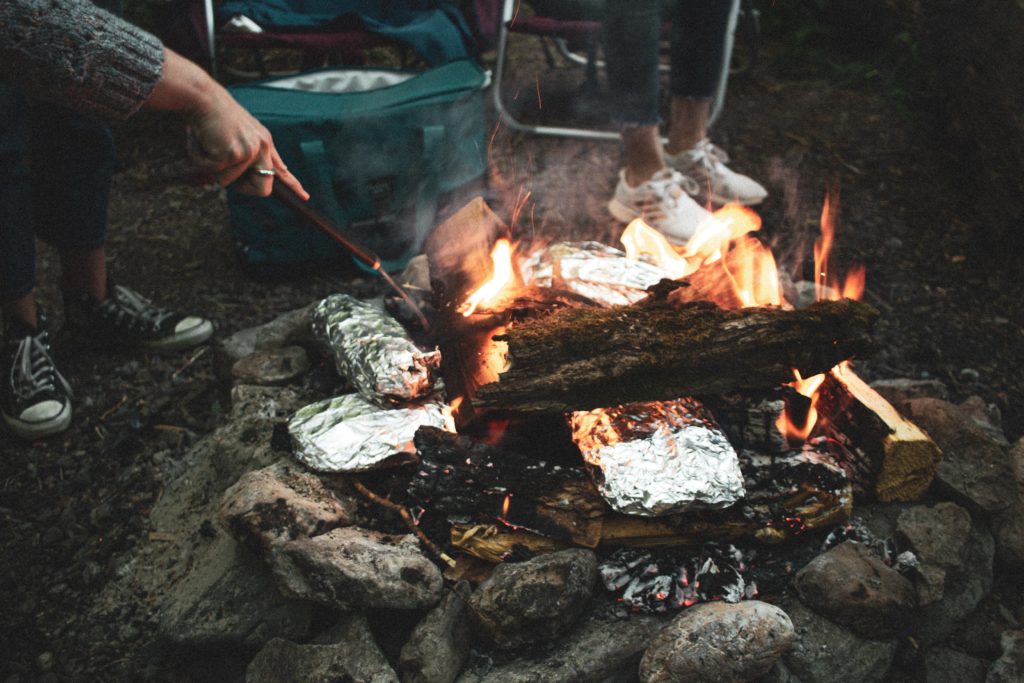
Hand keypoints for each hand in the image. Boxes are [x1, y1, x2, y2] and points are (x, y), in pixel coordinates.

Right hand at [145, 48, 307, 199]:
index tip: (305, 196)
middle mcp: (262, 147)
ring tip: (208, 143)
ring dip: (211, 166)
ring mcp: (250, 150)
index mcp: (264, 142)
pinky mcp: (234, 153)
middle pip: (263, 188)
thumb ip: (249, 154)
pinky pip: (214, 171)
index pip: (281, 169)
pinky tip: (203, 140)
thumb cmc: (214, 116)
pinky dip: (201, 158)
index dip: (293, 185)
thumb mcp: (238, 133)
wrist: (203, 97)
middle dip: (243, 189)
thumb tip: (246, 175)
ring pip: (227, 181)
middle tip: (226, 169)